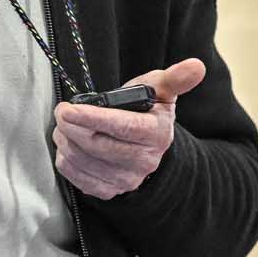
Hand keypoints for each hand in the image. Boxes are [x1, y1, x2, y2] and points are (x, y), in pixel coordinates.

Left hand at [51, 57, 205, 199]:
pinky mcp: (110, 190)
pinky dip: (66, 160)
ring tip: (64, 125)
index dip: (93, 118)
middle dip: (72, 126)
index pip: (122, 127)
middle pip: (98, 145)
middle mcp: (144, 161)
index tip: (69, 109)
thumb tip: (195, 66)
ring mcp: (127, 179)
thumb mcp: (161, 91)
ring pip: (84, 161)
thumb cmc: (148, 111)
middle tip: (62, 111)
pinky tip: (68, 145)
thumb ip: (175, 78)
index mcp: (157, 134)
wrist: (148, 147)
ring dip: (65, 140)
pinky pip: (78, 178)